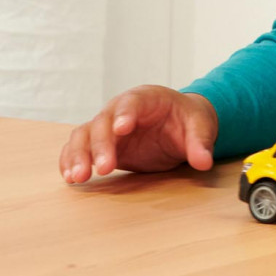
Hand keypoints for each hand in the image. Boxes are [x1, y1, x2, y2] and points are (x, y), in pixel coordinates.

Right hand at [58, 85, 218, 183]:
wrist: (179, 125)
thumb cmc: (188, 120)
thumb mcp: (201, 127)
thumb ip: (201, 143)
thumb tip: (204, 161)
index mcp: (146, 98)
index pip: (131, 102)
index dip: (124, 114)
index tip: (121, 130)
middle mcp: (120, 109)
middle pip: (102, 122)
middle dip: (101, 145)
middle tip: (105, 168)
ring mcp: (108, 127)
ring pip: (84, 135)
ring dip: (78, 155)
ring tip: (78, 178)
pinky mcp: (102, 145)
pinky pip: (79, 148)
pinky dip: (71, 160)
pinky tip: (71, 177)